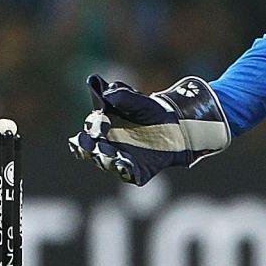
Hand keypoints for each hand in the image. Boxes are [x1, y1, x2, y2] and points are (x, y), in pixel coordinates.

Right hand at [66, 73, 230, 185]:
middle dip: (88, 147)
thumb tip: (108, 92)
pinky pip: (129, 173)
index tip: (96, 121)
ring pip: (106, 162)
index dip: (91, 127)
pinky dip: (125, 170)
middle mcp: (108, 146)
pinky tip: (125, 163)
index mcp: (103, 128)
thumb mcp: (140, 101)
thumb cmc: (152, 112)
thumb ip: (124, 96)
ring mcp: (121, 160)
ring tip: (109, 152)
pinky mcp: (137, 172)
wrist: (178, 127)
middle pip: (91, 150)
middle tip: (90, 144)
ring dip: (105, 158)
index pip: (90, 129)